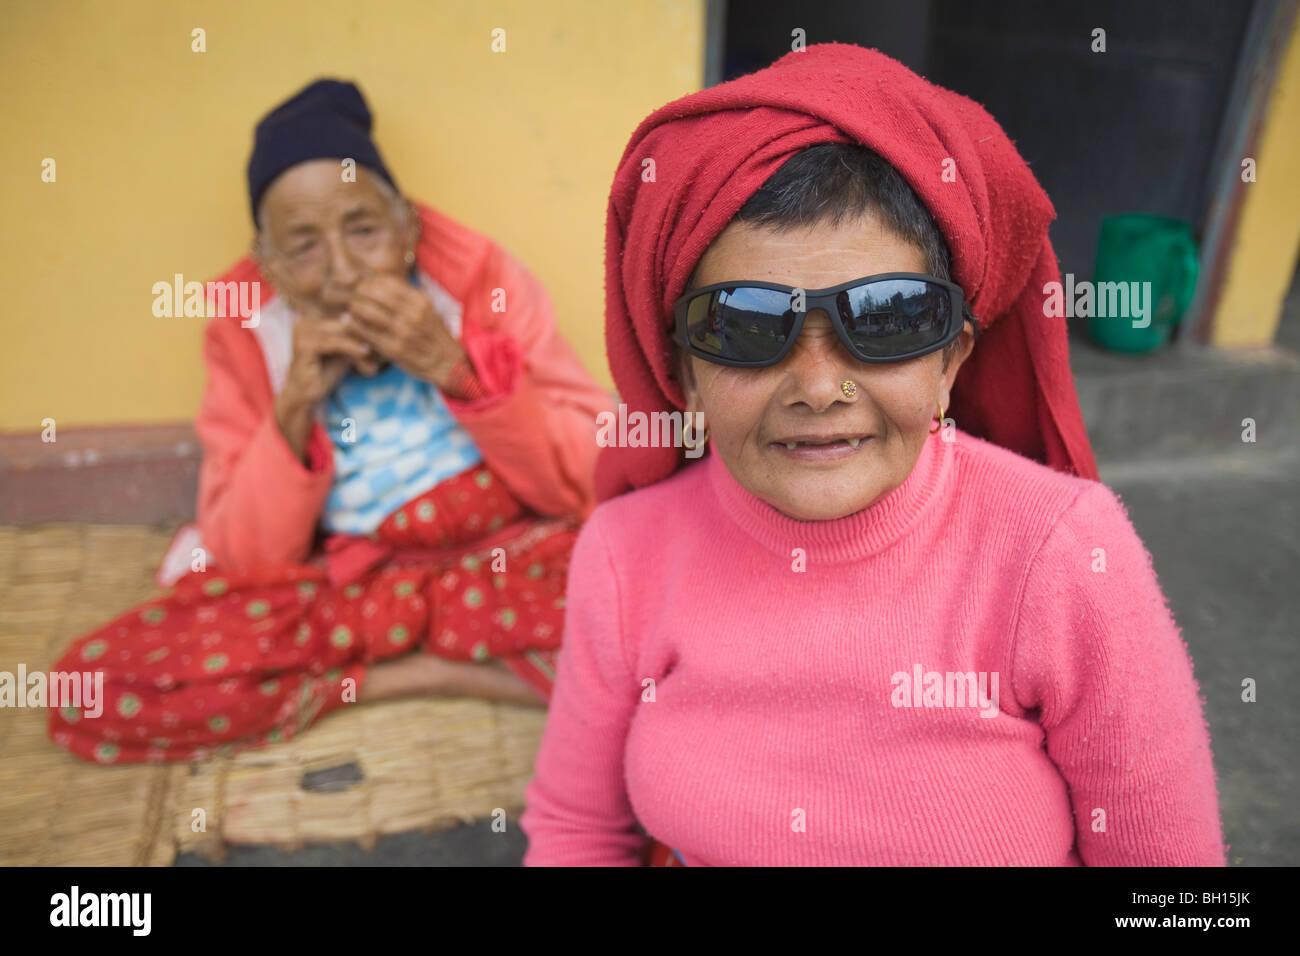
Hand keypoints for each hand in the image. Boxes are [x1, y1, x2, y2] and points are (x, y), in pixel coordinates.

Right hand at [275, 301, 378, 460]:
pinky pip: (335, 342)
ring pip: (342, 330)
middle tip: (384, 347)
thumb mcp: (346, 352)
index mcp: (313, 318)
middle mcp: (305, 320)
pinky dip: (352, 347)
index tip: (386, 338)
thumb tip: (384, 326)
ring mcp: (302, 331)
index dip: (367, 326)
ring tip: (375, 356)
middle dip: (366, 336)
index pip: (346, 315)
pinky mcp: (304, 345)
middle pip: (345, 321)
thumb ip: (358, 338)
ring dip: (362, 344)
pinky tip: (366, 353)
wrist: (305, 396)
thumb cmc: (326, 374)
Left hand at [346, 274, 466, 388]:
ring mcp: (403, 333)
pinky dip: (354, 325)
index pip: (388, 282)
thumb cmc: (432, 335)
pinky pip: (367, 333)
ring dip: (354, 307)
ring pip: (368, 312)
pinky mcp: (394, 350)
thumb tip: (380, 282)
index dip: (371, 281)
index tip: (364, 284)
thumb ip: (407, 297)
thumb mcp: (427, 310)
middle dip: (360, 292)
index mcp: (421, 301)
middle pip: (375, 294)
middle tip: (353, 295)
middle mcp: (413, 315)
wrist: (448, 364)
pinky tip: (349, 321)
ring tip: (351, 307)